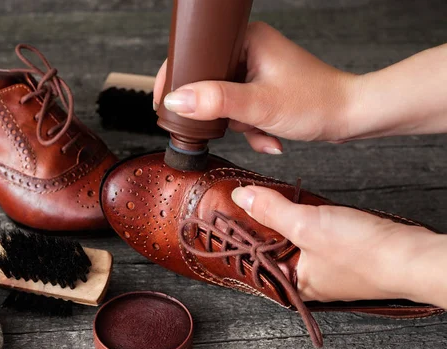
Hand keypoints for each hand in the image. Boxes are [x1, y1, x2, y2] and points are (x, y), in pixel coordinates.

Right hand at [154, 22, 357, 153]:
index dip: (179, 81)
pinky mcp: (264, 89)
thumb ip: (216, 101)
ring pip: (225, 103)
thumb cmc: (316, 102)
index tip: (168, 106)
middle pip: (209, 85)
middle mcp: (250, 50)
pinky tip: (269, 137)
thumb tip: (176, 99)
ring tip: (262, 130)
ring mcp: (257, 70)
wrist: (352, 117)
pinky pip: (242, 111)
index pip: (196, 56)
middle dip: (224, 115)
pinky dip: (252, 129)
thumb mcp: (259, 105)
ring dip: (240, 125)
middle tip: (237, 123)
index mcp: (245, 39)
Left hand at [231, 185, 445, 304]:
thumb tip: (242, 197)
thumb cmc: (364, 252)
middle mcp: (310, 282)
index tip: (231, 216)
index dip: (244, 237)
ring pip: (297, 243)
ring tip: (274, 202)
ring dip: (289, 223)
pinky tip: (308, 209)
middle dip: (266, 227)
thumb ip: (271, 210)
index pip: (257, 261)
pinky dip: (310, 224)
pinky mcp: (347, 257)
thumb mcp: (306, 225)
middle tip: (250, 203)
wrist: (412, 255)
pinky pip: (318, 239)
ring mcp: (330, 271)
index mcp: (294, 284)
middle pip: (276, 250)